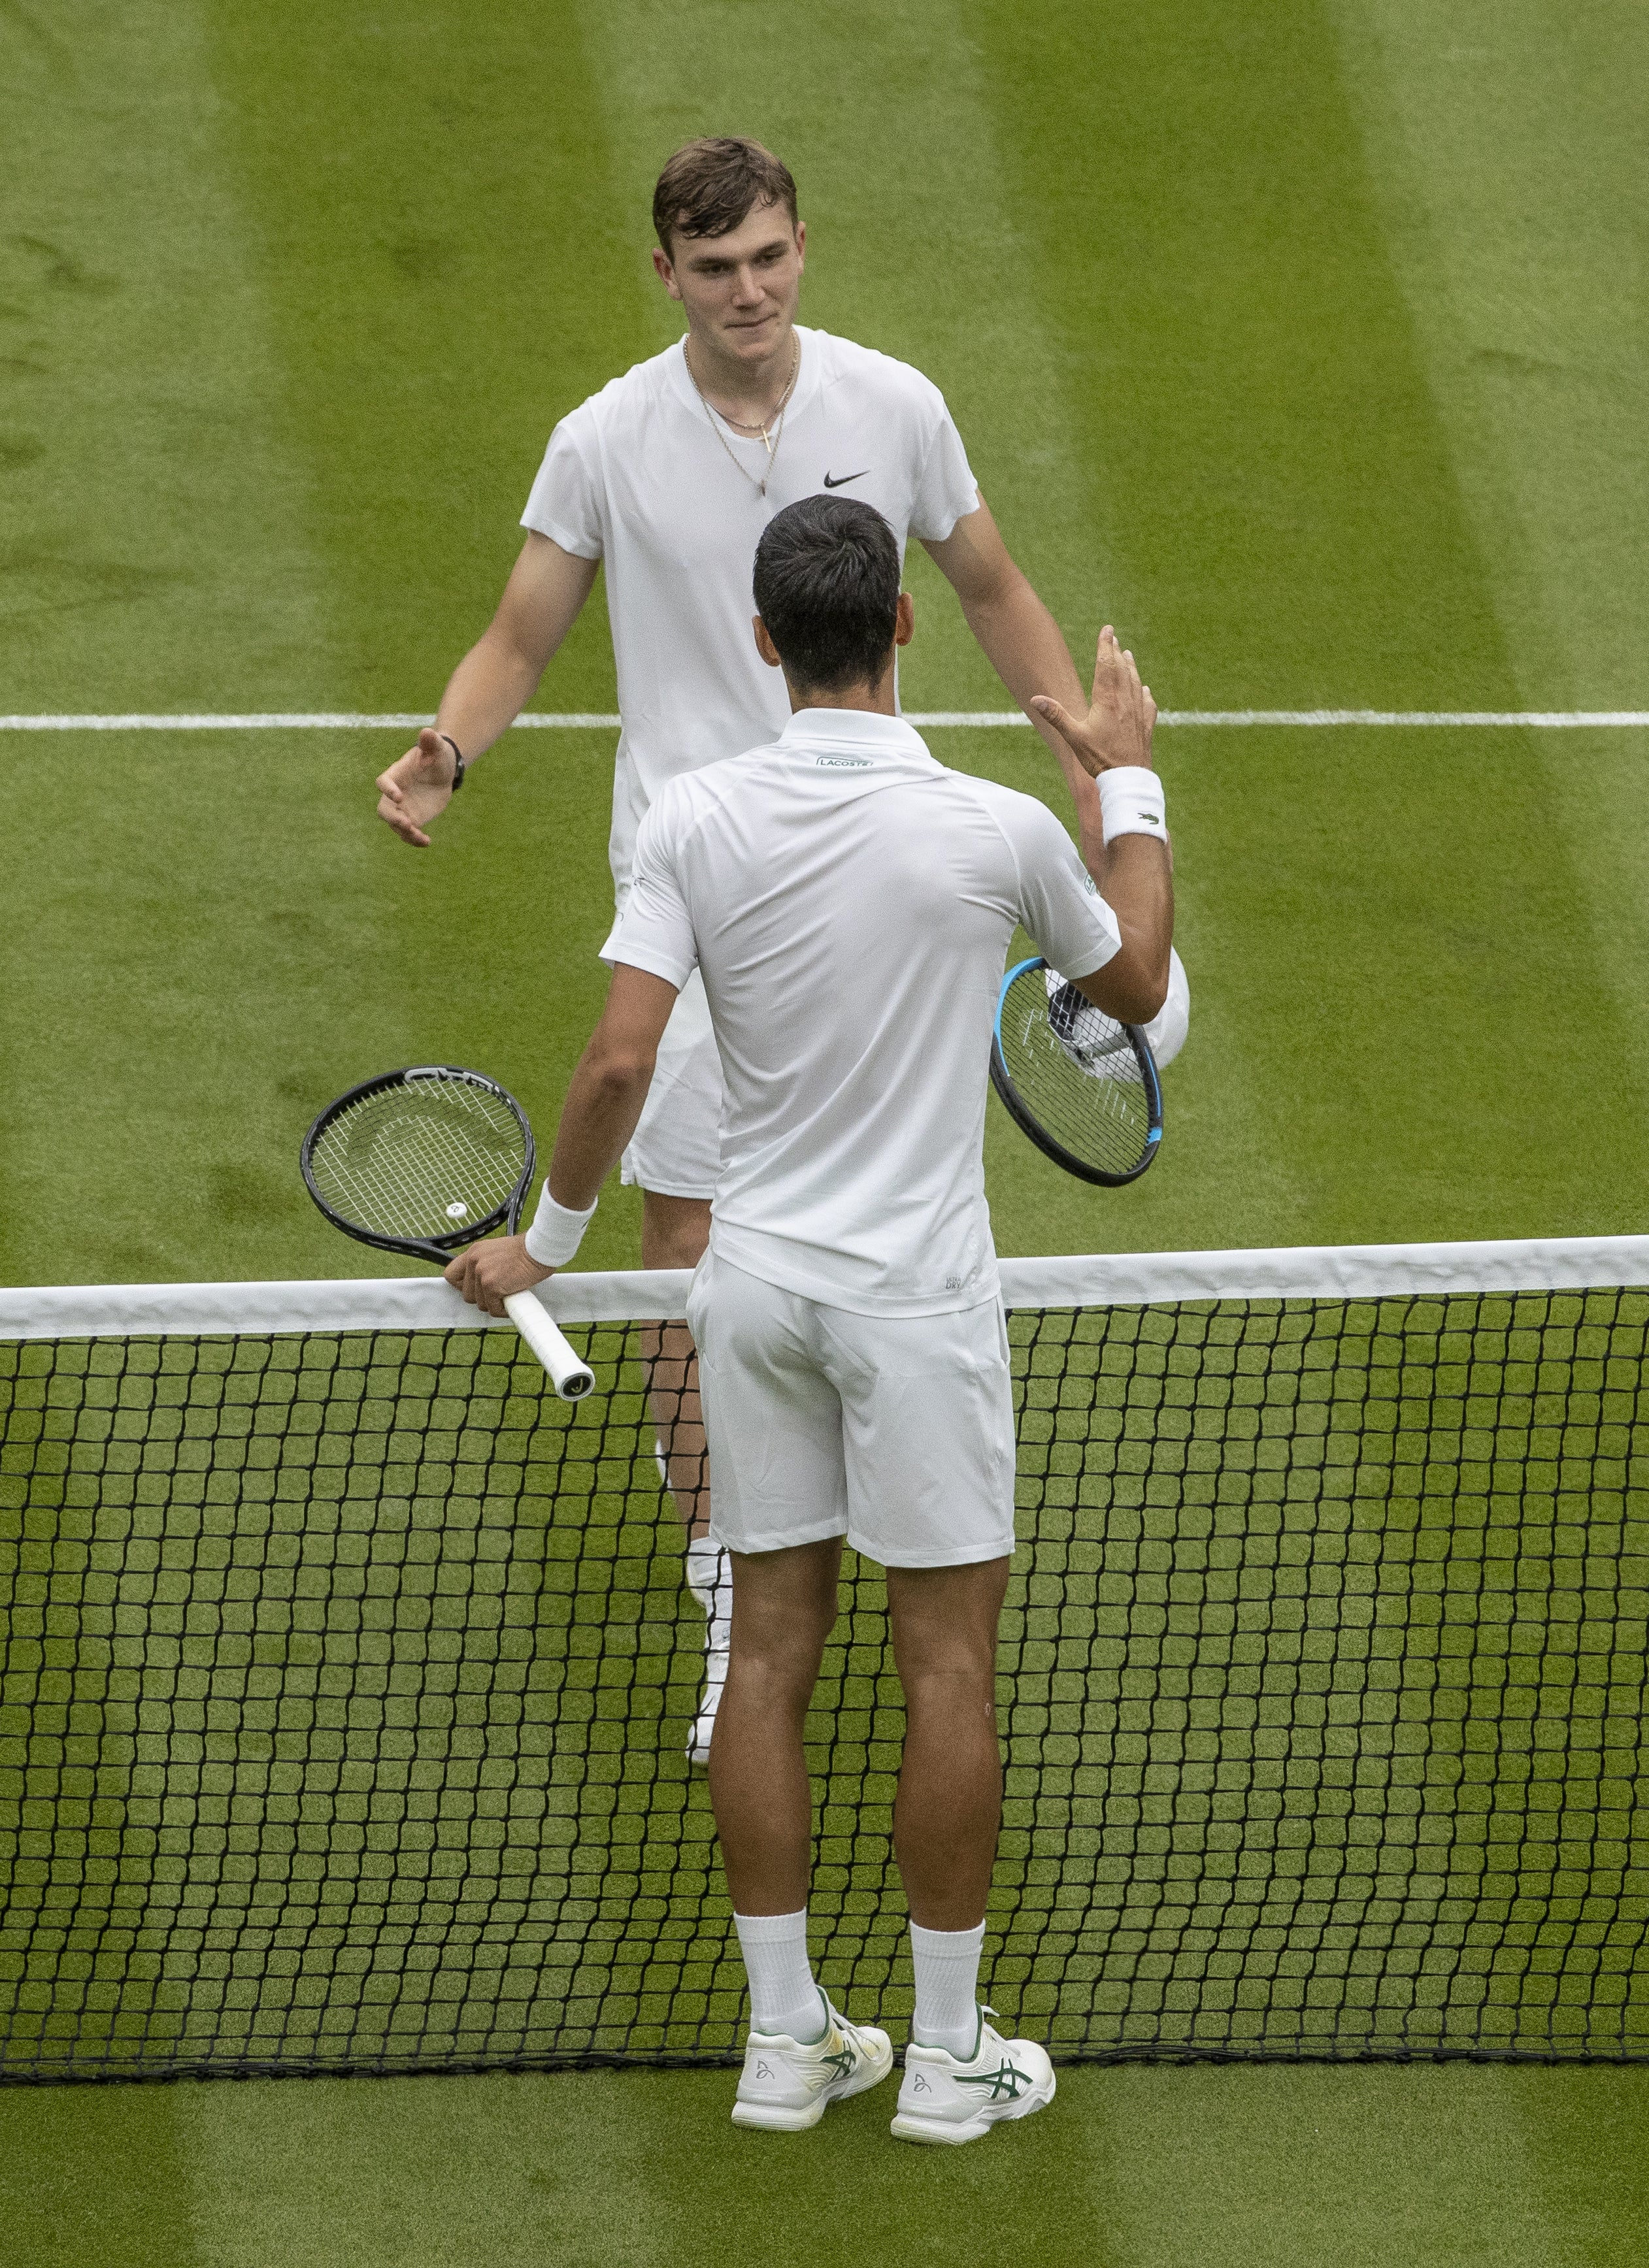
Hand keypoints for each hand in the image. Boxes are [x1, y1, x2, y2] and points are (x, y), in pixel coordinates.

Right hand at [376, 728, 459, 847]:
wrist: (444, 771)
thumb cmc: (436, 755)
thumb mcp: (436, 748)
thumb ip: (430, 742)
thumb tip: (427, 732)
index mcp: (396, 774)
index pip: (383, 782)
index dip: (387, 790)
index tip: (399, 797)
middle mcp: (394, 793)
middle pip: (383, 809)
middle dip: (393, 818)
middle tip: (407, 824)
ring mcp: (402, 808)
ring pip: (395, 825)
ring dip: (405, 833)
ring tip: (421, 837)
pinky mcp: (412, 819)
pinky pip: (408, 833)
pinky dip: (414, 840)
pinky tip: (427, 842)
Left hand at [444, 1235, 553, 1318]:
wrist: (539, 1250)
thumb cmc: (526, 1252)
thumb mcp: (497, 1251)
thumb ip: (484, 1263)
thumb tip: (479, 1283)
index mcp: (474, 1252)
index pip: (451, 1275)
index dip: (462, 1286)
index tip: (475, 1289)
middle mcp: (474, 1261)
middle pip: (467, 1294)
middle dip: (483, 1297)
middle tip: (498, 1292)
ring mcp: (482, 1274)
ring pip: (480, 1303)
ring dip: (495, 1303)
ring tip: (508, 1293)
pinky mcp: (491, 1286)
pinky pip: (493, 1308)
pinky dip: (503, 1310)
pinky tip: (512, 1300)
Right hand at [1031, 627, 1155, 777]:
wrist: (1128, 779)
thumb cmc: (1100, 759)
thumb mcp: (1074, 737)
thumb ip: (1056, 716)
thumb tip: (1036, 699)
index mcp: (1107, 701)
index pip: (1107, 665)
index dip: (1105, 646)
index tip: (1107, 630)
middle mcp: (1125, 702)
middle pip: (1122, 669)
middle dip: (1117, 651)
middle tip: (1114, 637)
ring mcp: (1138, 713)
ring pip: (1135, 682)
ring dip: (1131, 667)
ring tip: (1128, 655)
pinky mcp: (1146, 726)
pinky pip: (1147, 703)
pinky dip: (1144, 692)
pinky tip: (1144, 689)